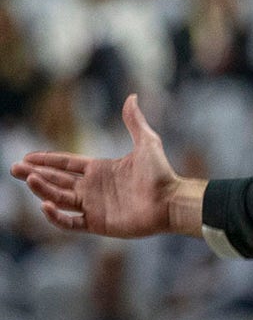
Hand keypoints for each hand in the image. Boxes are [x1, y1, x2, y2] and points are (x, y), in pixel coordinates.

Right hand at [10, 94, 198, 237]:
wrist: (171, 201)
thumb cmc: (161, 173)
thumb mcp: (146, 142)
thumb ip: (134, 122)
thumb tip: (131, 96)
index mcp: (100, 169)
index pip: (66, 164)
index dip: (47, 160)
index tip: (28, 156)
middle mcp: (93, 188)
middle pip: (57, 180)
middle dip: (35, 174)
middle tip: (14, 168)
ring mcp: (93, 206)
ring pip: (58, 198)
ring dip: (42, 189)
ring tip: (27, 178)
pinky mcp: (97, 224)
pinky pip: (69, 222)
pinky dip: (56, 216)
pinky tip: (45, 204)